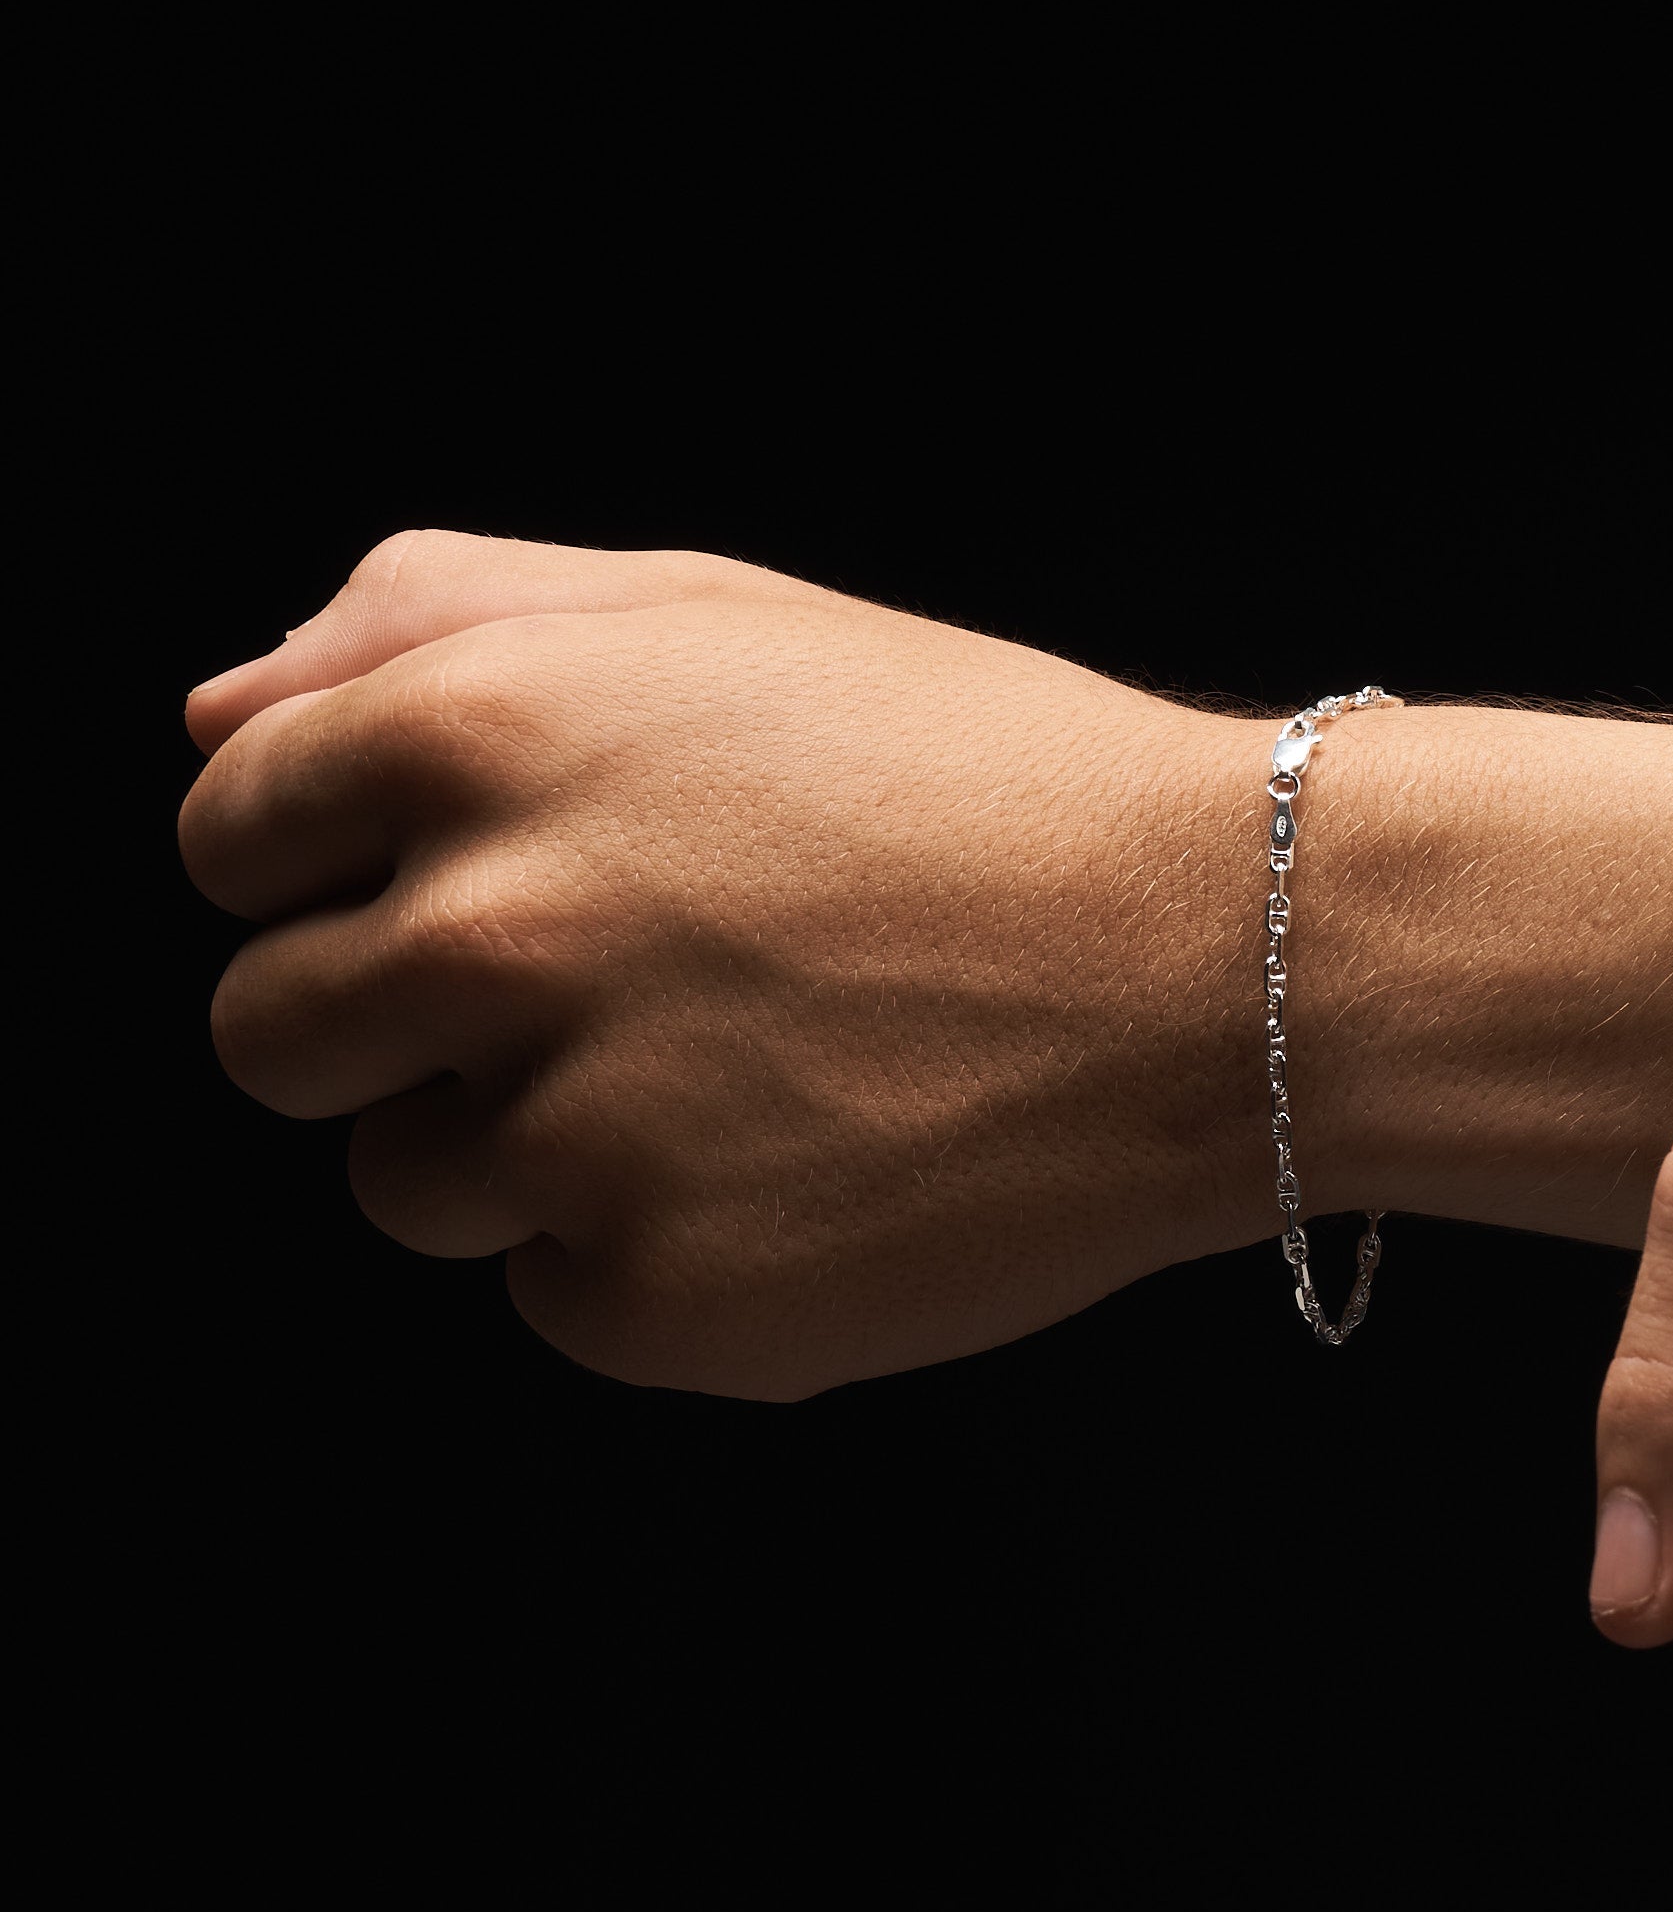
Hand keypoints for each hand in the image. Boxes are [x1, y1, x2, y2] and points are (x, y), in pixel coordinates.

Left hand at [181, 531, 1268, 1398]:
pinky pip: (551, 1295)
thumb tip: (213, 718)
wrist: (1219, 955)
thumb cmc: (972, 776)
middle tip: (577, 997)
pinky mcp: (662, 1299)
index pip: (230, 834)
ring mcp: (574, 1132)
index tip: (419, 887)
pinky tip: (788, 1166)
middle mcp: (494, 930)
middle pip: (267, 1034)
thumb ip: (428, 620)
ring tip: (720, 1078)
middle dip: (380, 1022)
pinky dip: (642, 1250)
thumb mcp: (708, 612)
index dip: (316, 865)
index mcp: (479, 733)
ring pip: (403, 1183)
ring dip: (514, 1145)